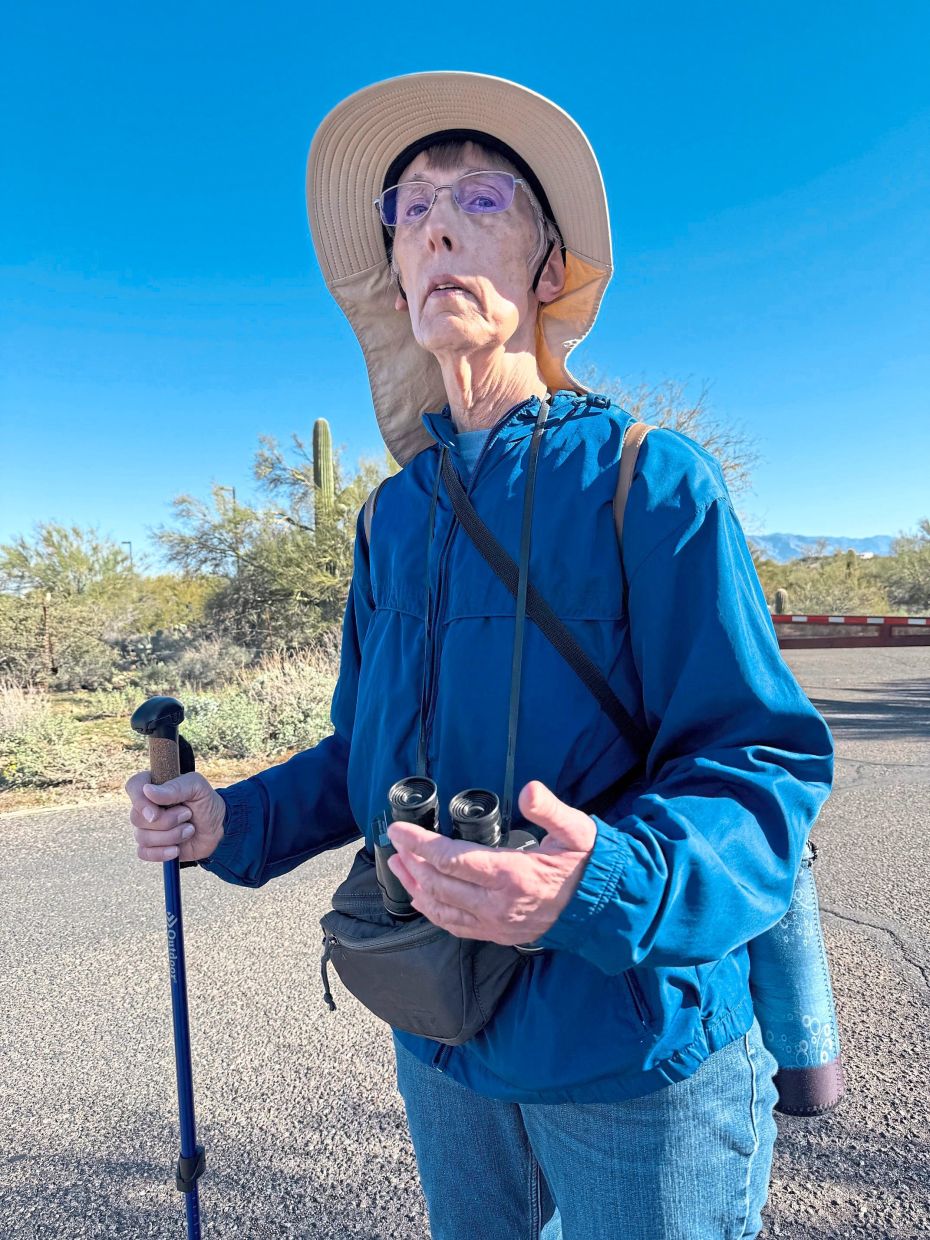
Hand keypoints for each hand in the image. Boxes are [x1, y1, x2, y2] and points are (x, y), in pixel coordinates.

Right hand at [125, 770, 226, 863]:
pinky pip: (143, 853)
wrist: (218, 829)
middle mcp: (146, 806)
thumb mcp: (197, 787)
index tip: (155, 812)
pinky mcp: (151, 846)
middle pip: (137, 817)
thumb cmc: (206, 802)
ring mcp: (147, 827)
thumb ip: (175, 787)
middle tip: (188, 814)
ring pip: (142, 837)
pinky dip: (161, 853)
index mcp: (154, 786)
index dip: (140, 800)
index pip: (134, 786)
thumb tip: (147, 791)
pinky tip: (177, 849)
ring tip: (189, 830)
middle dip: (167, 821)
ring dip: (171, 836)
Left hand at [386, 780, 595, 944]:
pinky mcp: (498, 934)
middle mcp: (498, 904)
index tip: (397, 831)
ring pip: (441, 909)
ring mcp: (496, 924)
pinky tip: (421, 897)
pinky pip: (454, 927)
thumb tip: (530, 791)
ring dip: (414, 887)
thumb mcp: (576, 830)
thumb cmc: (587, 864)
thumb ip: (551, 809)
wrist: (603, 908)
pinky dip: (431, 911)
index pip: (451, 860)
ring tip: (398, 866)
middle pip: (438, 885)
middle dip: (411, 863)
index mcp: (512, 875)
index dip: (419, 844)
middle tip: (395, 844)